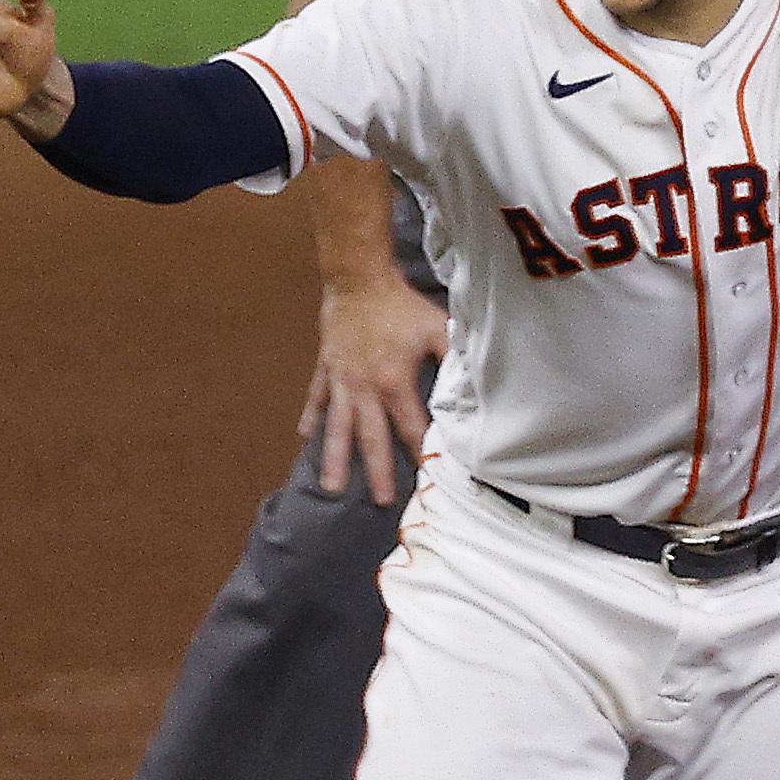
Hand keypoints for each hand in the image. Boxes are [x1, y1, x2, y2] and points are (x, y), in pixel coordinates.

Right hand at [297, 270, 449, 505]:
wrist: (357, 279)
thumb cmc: (400, 304)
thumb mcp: (437, 328)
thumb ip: (455, 357)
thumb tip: (474, 383)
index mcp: (393, 381)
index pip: (410, 426)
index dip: (420, 451)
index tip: (428, 476)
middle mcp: (364, 388)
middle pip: (370, 438)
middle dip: (377, 470)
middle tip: (380, 501)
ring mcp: (341, 381)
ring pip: (337, 427)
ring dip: (334, 458)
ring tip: (331, 487)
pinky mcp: (327, 368)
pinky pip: (317, 398)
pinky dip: (311, 417)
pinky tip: (304, 436)